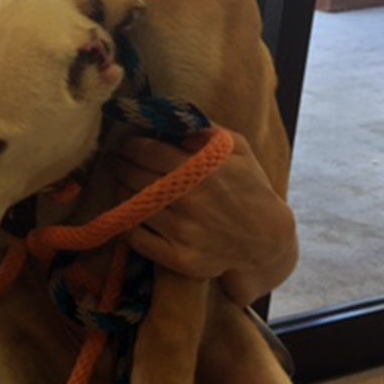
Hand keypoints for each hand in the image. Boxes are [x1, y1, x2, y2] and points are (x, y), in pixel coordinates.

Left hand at [108, 128, 296, 305]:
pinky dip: (128, 222)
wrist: (267, 241)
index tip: (125, 142)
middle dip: (121, 164)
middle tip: (116, 159)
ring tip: (122, 182)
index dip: (131, 144)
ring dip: (122, 190)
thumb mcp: (238, 150)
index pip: (149, 151)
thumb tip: (175, 125)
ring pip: (133, 204)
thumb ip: (207, 130)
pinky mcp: (178, 258)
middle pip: (136, 176)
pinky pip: (137, 237)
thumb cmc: (251, 189)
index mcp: (203, 170)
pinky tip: (131, 211)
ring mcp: (183, 232)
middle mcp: (190, 200)